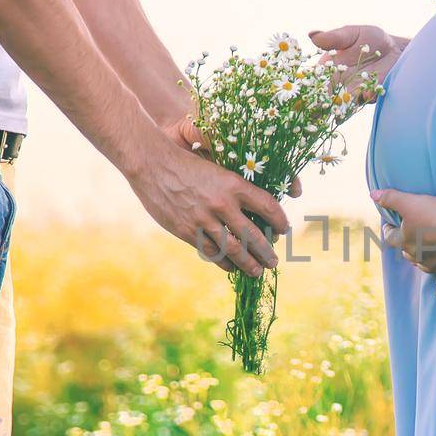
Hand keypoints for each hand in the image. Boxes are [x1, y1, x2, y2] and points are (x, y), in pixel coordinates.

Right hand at [126, 119, 289, 275]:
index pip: (268, 206)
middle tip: (273, 262)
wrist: (152, 164)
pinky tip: (231, 267)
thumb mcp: (217, 169)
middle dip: (266, 252)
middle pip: (253, 235)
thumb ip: (234, 189)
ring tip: (257, 271)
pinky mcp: (187, 231)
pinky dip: (223, 261)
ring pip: (233, 249)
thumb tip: (255, 209)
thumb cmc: (187, 163)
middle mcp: (222, 204)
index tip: (283, 230)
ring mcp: (204, 220)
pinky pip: (211, 251)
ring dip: (247, 263)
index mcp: (234, 184)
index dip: (279, 221)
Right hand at [309, 26, 406, 102]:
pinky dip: (362, 101)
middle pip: (324, 96)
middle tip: (317, 107)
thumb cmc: (370, 38)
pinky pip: (362, 101)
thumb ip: (334, 38)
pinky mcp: (367, 96)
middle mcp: (337, 82)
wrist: (395, 50)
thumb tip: (312, 35)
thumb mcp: (351, 34)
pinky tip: (366, 95)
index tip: (303, 93)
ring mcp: (352, 91)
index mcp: (328, 67)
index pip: (314, 79)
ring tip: (338, 107)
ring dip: (338, 108)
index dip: (308, 87)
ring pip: (340, 103)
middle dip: (319, 104)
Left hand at [371, 189, 435, 296]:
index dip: (388, 230)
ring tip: (423, 253)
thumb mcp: (409, 201)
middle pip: (406, 252)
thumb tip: (372, 195)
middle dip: (405, 244)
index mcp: (405, 241)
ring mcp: (434, 265)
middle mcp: (417, 256)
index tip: (388, 224)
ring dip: (420, 260)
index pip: (390, 237)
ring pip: (422, 265)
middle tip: (409, 235)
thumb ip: (390, 198)